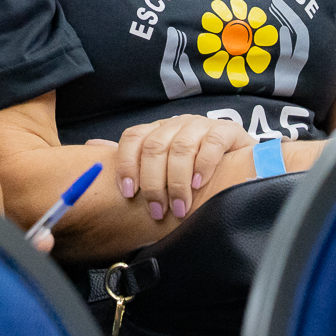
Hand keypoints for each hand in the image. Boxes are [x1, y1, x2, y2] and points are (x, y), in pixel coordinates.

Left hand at [114, 115, 251, 222]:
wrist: (242, 165)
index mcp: (158, 130)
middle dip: (153, 183)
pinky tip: (200, 183)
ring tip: (179, 207)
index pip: (133, 137)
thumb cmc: (196, 170)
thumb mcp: (161, 166)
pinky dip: (203, 165)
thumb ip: (132, 158)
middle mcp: (177, 124)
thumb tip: (93, 148)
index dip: (127, 164)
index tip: (128, 193)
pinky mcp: (227, 131)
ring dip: (177, 182)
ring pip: (180, 147)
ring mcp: (202, 126)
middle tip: (158, 211)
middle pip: (155, 146)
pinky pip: (211, 143)